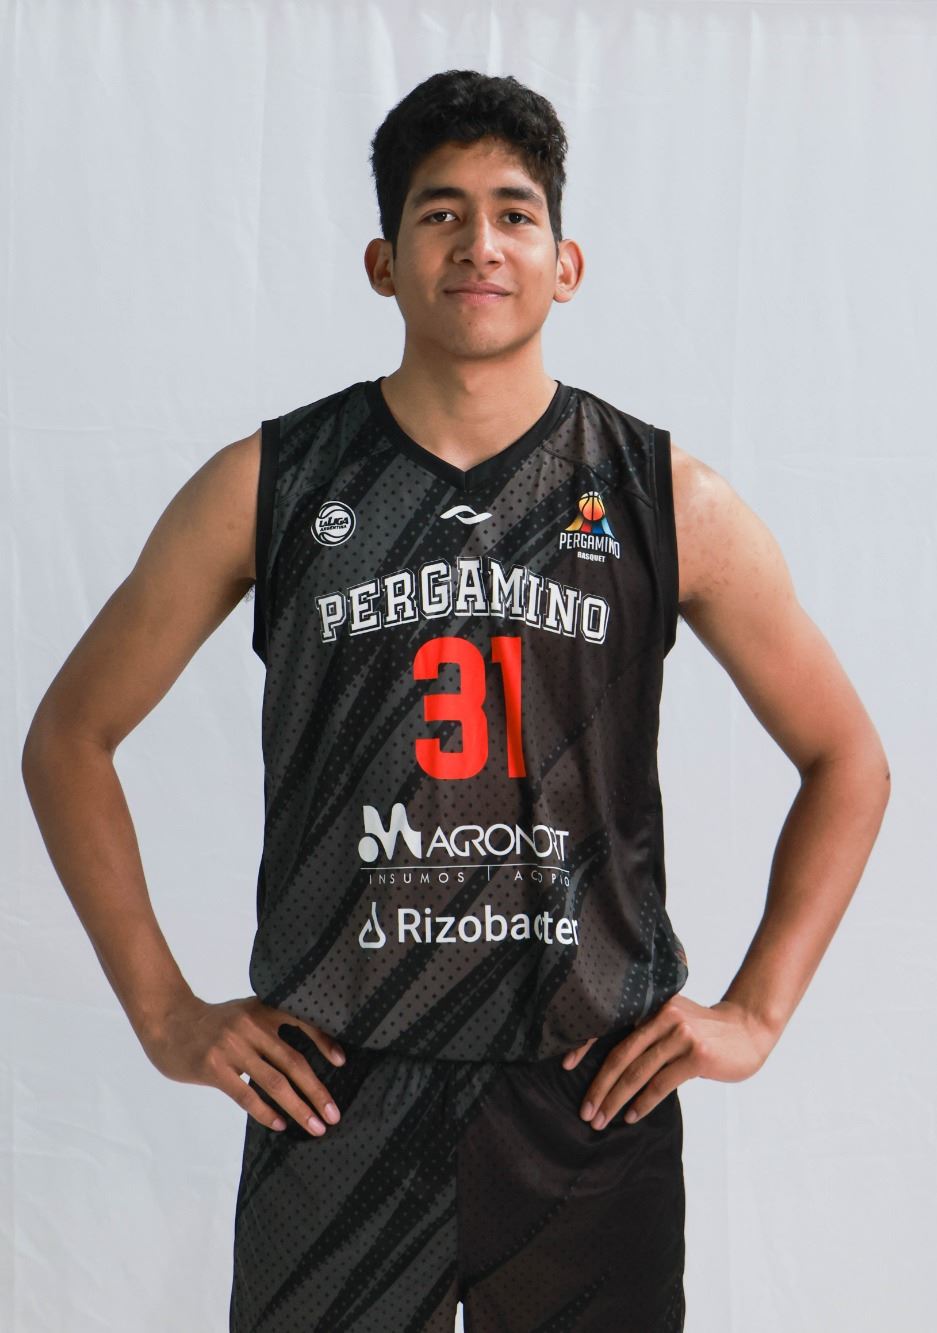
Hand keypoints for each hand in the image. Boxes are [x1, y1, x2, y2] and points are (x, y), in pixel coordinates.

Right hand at [139, 994, 345, 1136]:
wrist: (168, 1022)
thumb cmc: (213, 1023)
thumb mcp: (245, 1014)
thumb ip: (269, 1029)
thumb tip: (303, 1063)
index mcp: (262, 1010)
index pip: (302, 1023)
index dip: (324, 1042)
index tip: (342, 1063)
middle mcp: (250, 1026)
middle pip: (293, 1061)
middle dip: (316, 1091)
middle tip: (333, 1114)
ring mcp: (231, 1047)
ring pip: (274, 1082)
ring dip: (298, 1107)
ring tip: (315, 1126)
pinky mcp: (213, 1068)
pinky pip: (246, 1096)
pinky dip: (267, 1112)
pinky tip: (281, 1124)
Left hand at [563, 996, 779, 1129]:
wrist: (748, 1030)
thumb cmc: (705, 1030)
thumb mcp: (673, 1020)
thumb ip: (646, 1033)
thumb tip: (609, 1063)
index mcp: (651, 1004)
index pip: (609, 1024)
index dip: (584, 1045)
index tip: (565, 1066)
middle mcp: (662, 1015)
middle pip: (620, 1054)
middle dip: (599, 1086)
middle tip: (585, 1111)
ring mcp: (680, 1034)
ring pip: (637, 1072)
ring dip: (616, 1100)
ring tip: (602, 1120)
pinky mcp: (695, 1055)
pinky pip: (660, 1083)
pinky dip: (642, 1103)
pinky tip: (630, 1116)